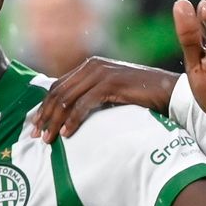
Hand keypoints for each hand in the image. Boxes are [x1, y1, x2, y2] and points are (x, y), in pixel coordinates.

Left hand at [31, 57, 175, 142]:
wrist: (169, 92)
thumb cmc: (141, 97)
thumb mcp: (111, 94)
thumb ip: (91, 97)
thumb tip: (68, 115)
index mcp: (89, 66)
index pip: (57, 86)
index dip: (44, 107)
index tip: (36, 125)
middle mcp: (92, 66)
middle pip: (58, 92)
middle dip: (44, 115)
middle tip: (36, 135)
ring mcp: (101, 73)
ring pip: (67, 99)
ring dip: (55, 121)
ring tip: (48, 139)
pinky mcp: (111, 84)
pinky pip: (84, 104)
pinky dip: (72, 120)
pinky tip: (67, 134)